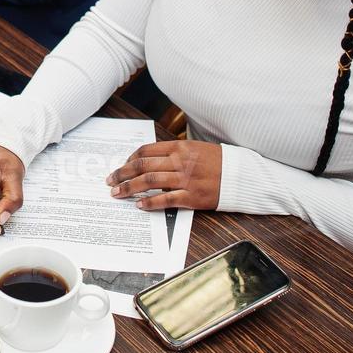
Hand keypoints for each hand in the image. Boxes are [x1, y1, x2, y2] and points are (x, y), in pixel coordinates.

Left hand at [106, 140, 222, 210]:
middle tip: (110, 181)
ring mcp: (186, 179)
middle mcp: (180, 161)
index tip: (122, 166)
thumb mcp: (196, 148)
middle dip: (123, 174)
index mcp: (180, 147)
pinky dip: (150, 203)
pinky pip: (166, 200)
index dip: (130, 159)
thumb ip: (175, 152)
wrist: (241, 175)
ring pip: (150, 182)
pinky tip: (139, 205)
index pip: (147, 150)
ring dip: (129, 188)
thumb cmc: (218, 161)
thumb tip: (152, 159)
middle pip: (143, 165)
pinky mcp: (192, 197)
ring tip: (117, 194)